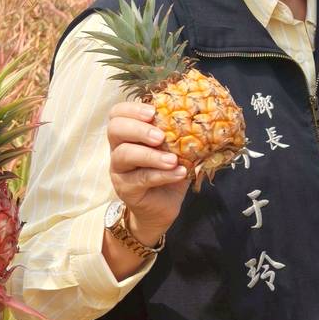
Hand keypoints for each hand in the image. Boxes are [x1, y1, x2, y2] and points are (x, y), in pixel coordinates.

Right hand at [106, 99, 187, 249]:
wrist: (161, 209)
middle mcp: (118, 149)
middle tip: (161, 137)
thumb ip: (180, 137)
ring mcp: (119, 170)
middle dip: (138, 129)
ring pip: (124, 154)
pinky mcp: (125, 189)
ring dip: (151, 155)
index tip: (153, 112)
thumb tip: (203, 121)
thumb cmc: (167, 174)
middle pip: (115, 129)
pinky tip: (179, 173)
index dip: (132, 109)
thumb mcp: (175, 152)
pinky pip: (140, 178)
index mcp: (128, 135)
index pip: (117, 114)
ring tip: (173, 160)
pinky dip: (162, 174)